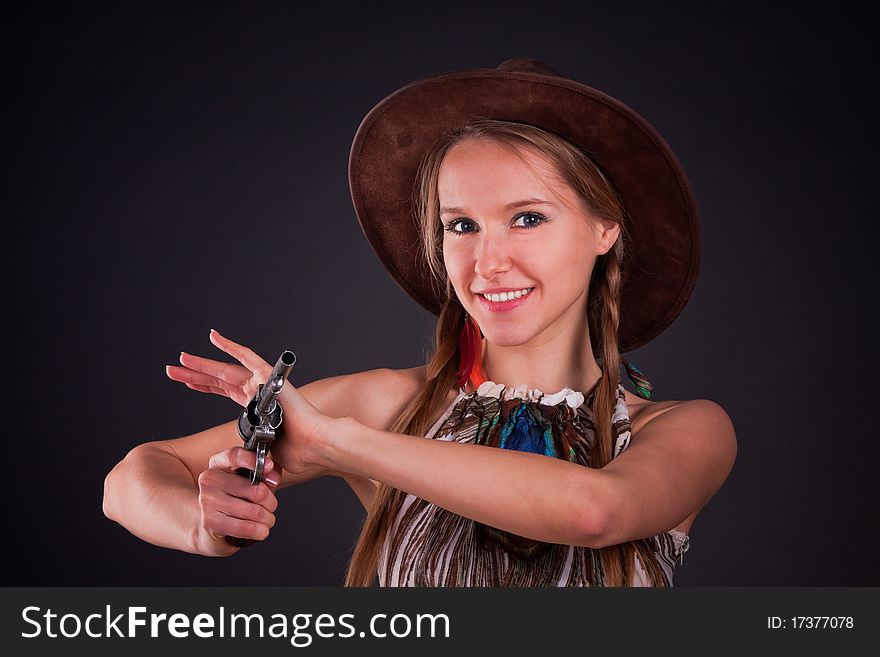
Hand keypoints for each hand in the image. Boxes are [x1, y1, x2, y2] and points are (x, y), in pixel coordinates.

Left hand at [167, 329, 336, 479]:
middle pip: (218, 380)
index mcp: (256, 406)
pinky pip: (245, 356)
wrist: (312, 445)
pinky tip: (212, 337)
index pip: (225, 391)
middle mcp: (257, 391)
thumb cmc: (295, 451)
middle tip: (173, 370)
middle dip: (194, 375)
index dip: (205, 386)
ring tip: (180, 360)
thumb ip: (249, 451)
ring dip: (201, 365)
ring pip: (224, 369)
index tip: (187, 383)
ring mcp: (261, 382)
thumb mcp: (262, 451)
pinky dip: (229, 346)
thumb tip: (244, 465)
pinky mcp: (268, 375)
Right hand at [195, 446, 282, 554]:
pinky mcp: (210, 522)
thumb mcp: (251, 478)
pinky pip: (246, 528)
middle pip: (256, 491)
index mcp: (219, 463)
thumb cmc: (236, 496)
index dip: (253, 460)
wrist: (211, 521)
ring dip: (268, 518)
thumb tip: (273, 477)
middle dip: (271, 502)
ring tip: (267, 519)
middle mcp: (210, 480)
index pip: (235, 456)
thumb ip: (267, 472)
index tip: (269, 466)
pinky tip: (261, 529)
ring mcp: (208, 501)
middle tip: (271, 505)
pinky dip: (260, 531)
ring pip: (254, 512)